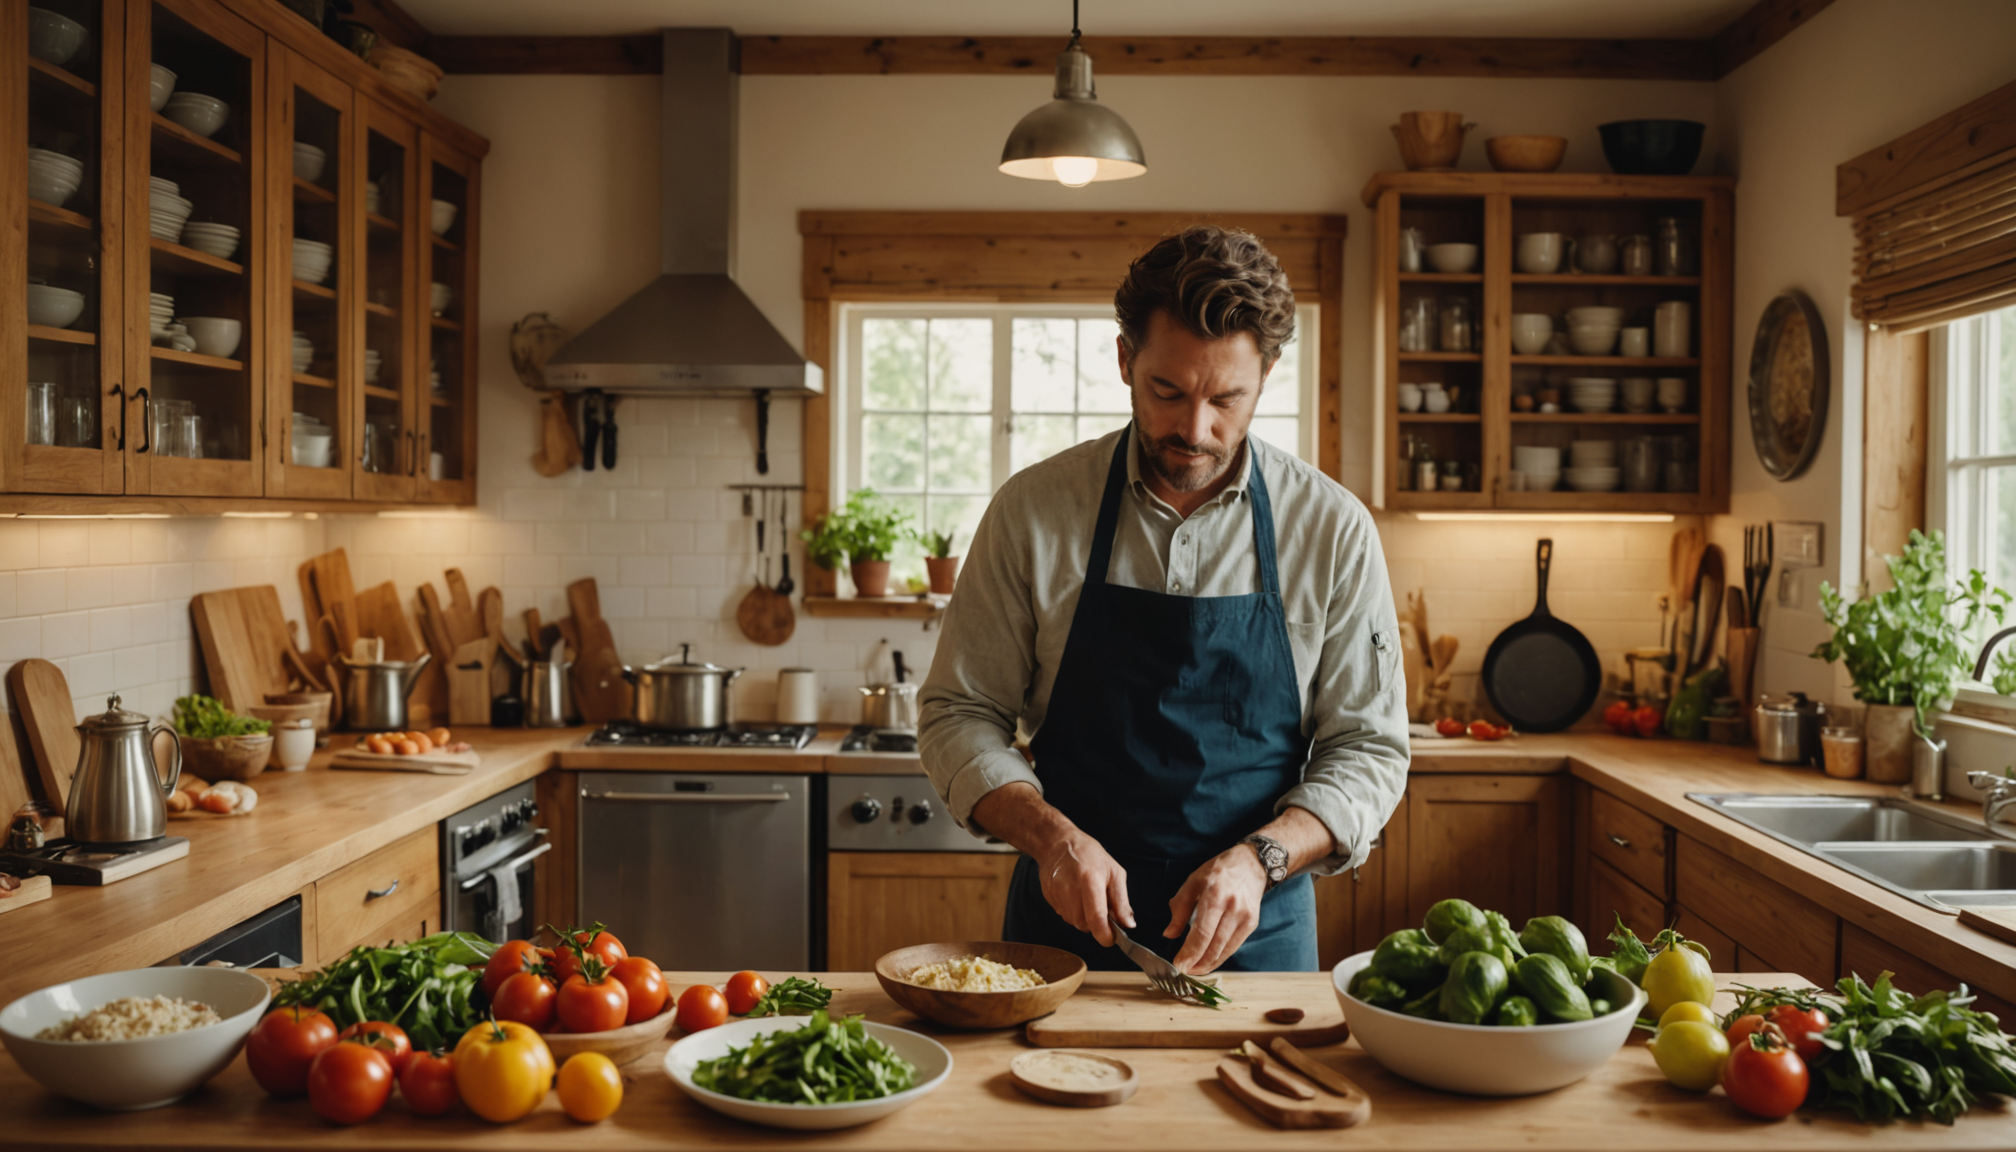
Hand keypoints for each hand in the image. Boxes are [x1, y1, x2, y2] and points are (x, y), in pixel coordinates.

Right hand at [1037, 831, 1133, 946]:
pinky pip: (1064, 915)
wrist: (1057, 843)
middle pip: (1084, 923)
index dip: (1104, 935)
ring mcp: (1056, 892)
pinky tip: (1074, 895)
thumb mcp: (1114, 872)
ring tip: (1087, 898)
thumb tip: (1128, 925)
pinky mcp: (1048, 897)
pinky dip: (1073, 911)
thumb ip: (1121, 901)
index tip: (1111, 939)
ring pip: (1073, 922)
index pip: (1096, 917)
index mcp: (1089, 879)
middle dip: (1095, 924)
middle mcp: (1070, 887)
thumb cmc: (1089, 855)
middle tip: (1101, 907)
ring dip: (1084, 918)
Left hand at [1165, 846, 1266, 974]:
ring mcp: (1245, 918)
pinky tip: (1208, 961)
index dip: (1190, 952)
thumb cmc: (1218, 870)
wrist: (1251, 863)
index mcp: (1214, 895)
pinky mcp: (1252, 924)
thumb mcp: (1193, 881)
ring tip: (1194, 970)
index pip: (1202, 933)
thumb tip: (1169, 934)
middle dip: (1197, 963)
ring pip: (1224, 950)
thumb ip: (1180, 908)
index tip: (1178, 964)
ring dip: (1208, 964)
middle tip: (1183, 971)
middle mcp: (1232, 908)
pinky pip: (1233, 946)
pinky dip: (1220, 957)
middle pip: (1214, 945)